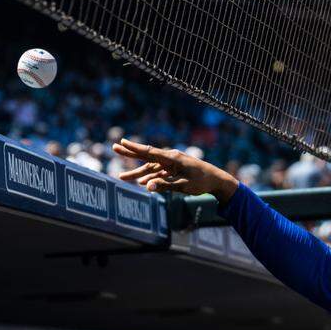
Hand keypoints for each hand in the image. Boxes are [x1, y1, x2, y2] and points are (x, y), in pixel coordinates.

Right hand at [113, 138, 238, 201]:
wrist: (216, 180)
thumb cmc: (201, 182)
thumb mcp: (183, 186)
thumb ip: (164, 186)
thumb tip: (147, 187)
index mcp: (172, 158)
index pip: (150, 153)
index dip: (134, 149)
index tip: (122, 142)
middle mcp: (170, 158)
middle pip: (147, 157)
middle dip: (130, 154)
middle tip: (114, 148)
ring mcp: (172, 164)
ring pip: (151, 168)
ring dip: (137, 174)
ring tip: (122, 178)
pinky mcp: (175, 170)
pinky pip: (159, 174)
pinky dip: (150, 179)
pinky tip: (142, 183)